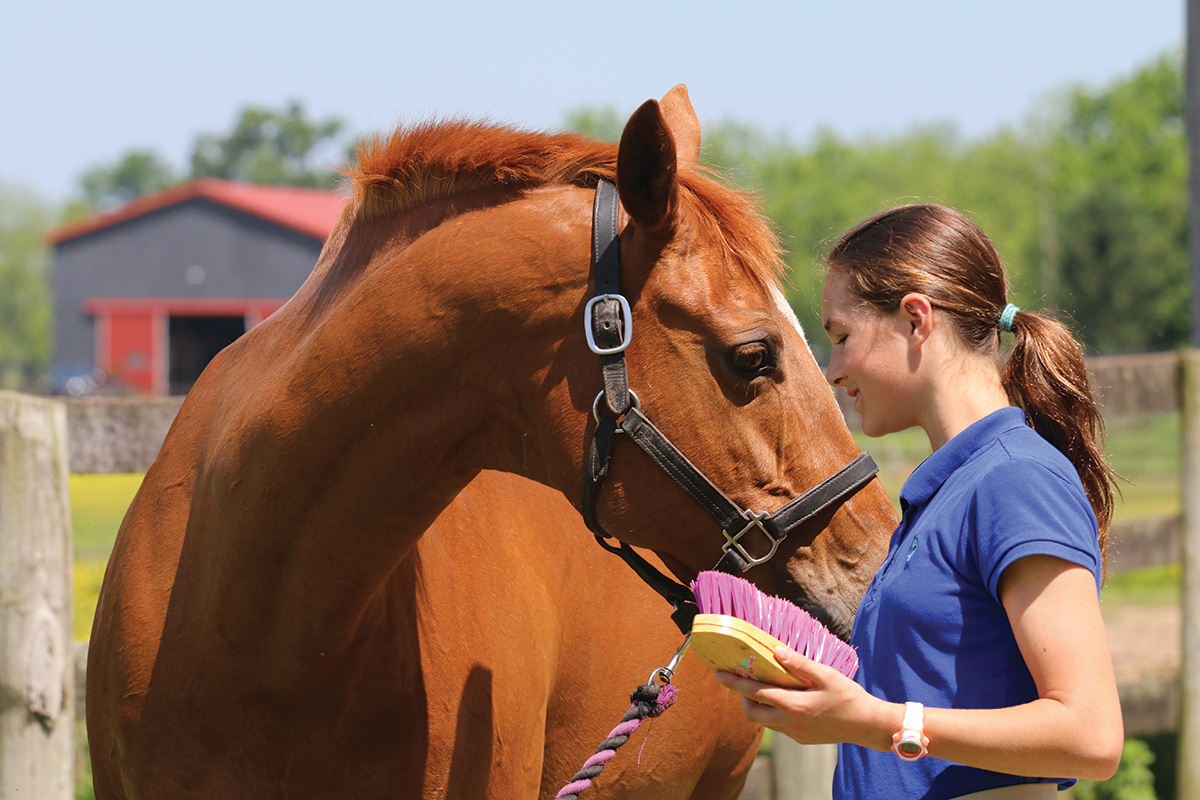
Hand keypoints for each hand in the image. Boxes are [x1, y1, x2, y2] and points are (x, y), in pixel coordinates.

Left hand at [712, 644, 896, 749]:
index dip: (734, 683)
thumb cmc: (849, 697)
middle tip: (746, 680)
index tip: (718, 674)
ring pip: (765, 722)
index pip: (755, 693)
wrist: (867, 725)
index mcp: (794, 706)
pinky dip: (773, 713)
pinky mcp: (801, 739)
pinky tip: (785, 699)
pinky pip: (778, 726)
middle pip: (752, 713)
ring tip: (764, 687)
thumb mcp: (826, 675)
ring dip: (758, 706)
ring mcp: (795, 734)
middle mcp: (790, 723)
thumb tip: (775, 651)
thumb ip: (799, 664)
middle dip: (743, 698)